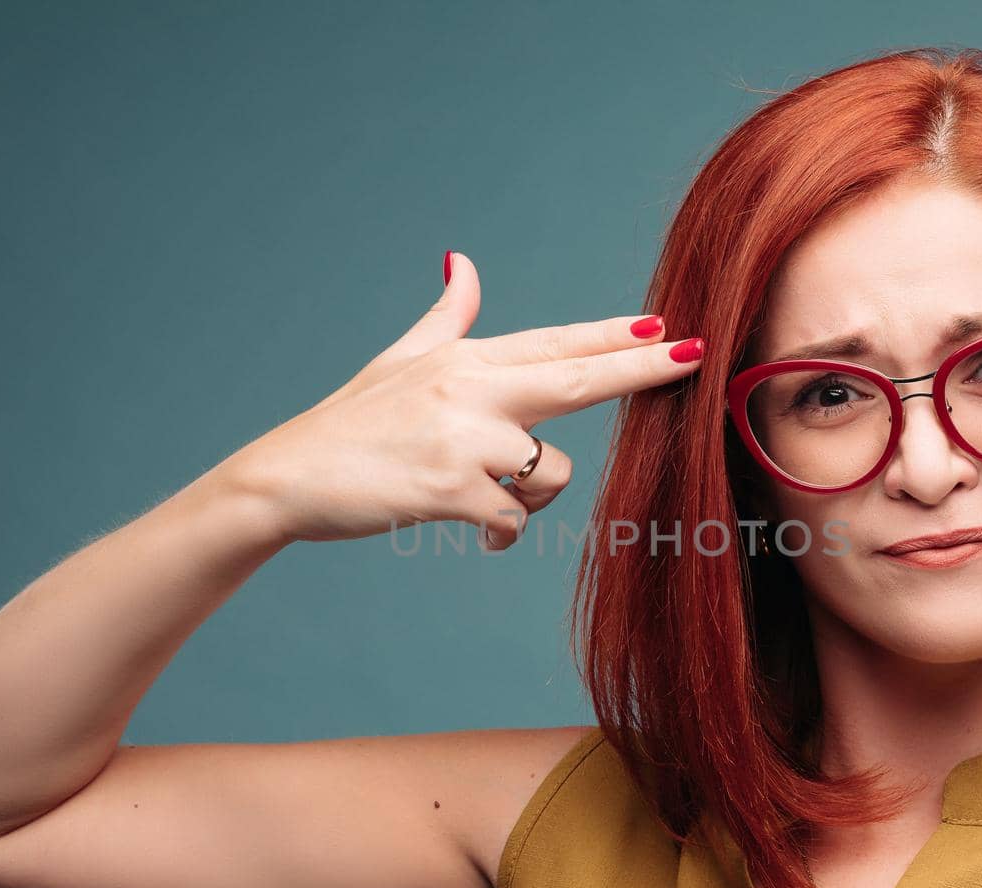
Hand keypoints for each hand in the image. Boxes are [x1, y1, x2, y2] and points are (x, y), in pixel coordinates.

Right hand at [216, 250, 706, 547]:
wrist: (287, 477)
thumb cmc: (351, 423)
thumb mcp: (400, 359)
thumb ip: (448, 317)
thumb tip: (464, 262)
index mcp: (464, 358)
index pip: (556, 344)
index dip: (615, 337)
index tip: (666, 327)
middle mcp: (468, 389)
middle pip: (575, 379)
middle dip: (640, 370)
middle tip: (694, 357)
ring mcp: (460, 439)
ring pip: (548, 472)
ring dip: (532, 496)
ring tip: (484, 498)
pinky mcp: (450, 489)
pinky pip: (514, 517)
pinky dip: (503, 531)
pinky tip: (475, 529)